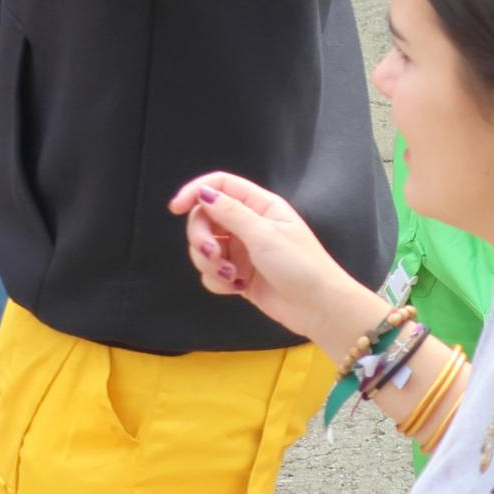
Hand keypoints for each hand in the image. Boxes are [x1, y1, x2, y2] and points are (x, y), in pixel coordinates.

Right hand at [172, 168, 367, 345]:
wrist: (318, 308)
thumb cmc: (301, 266)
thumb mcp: (265, 235)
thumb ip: (231, 213)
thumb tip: (204, 192)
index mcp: (260, 206)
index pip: (220, 185)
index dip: (195, 191)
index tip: (176, 208)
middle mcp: (249, 224)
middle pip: (205, 218)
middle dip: (200, 237)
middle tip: (212, 255)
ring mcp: (243, 251)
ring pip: (205, 248)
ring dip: (209, 264)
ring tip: (231, 276)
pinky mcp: (239, 275)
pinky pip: (212, 273)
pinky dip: (218, 281)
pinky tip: (237, 287)